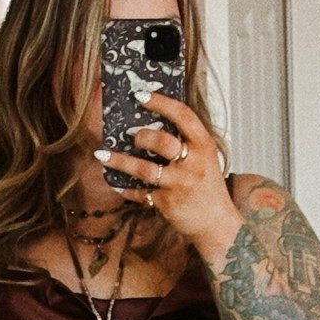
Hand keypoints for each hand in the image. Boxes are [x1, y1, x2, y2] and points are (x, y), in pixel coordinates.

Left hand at [93, 92, 237, 262]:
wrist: (217, 224)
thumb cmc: (207, 188)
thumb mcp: (205, 158)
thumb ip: (187, 142)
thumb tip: (153, 123)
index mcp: (204, 146)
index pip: (183, 116)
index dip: (161, 103)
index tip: (141, 95)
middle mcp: (193, 163)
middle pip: (162, 142)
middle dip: (142, 136)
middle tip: (133, 136)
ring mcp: (179, 185)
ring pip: (143, 170)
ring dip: (119, 161)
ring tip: (103, 154)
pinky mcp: (166, 203)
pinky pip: (140, 193)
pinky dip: (126, 189)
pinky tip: (115, 183)